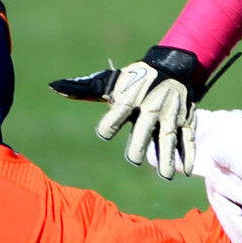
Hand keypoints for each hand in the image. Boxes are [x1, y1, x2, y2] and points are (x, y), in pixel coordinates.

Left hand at [53, 46, 207, 178]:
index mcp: (131, 95)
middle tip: (134, 160)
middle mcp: (152, 103)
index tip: (104, 133)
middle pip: (146, 124)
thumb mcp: (111, 81)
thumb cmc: (135, 80)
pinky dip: (188, 153)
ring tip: (165, 176)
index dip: (110, 122)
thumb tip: (53, 87)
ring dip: (168, 155)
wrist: (172, 66)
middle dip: (140, 142)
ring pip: (169, 134)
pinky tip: (185, 171)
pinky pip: (188, 137)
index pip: (120, 110)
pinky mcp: (187, 118)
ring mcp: (172, 111)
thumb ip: (84, 89)